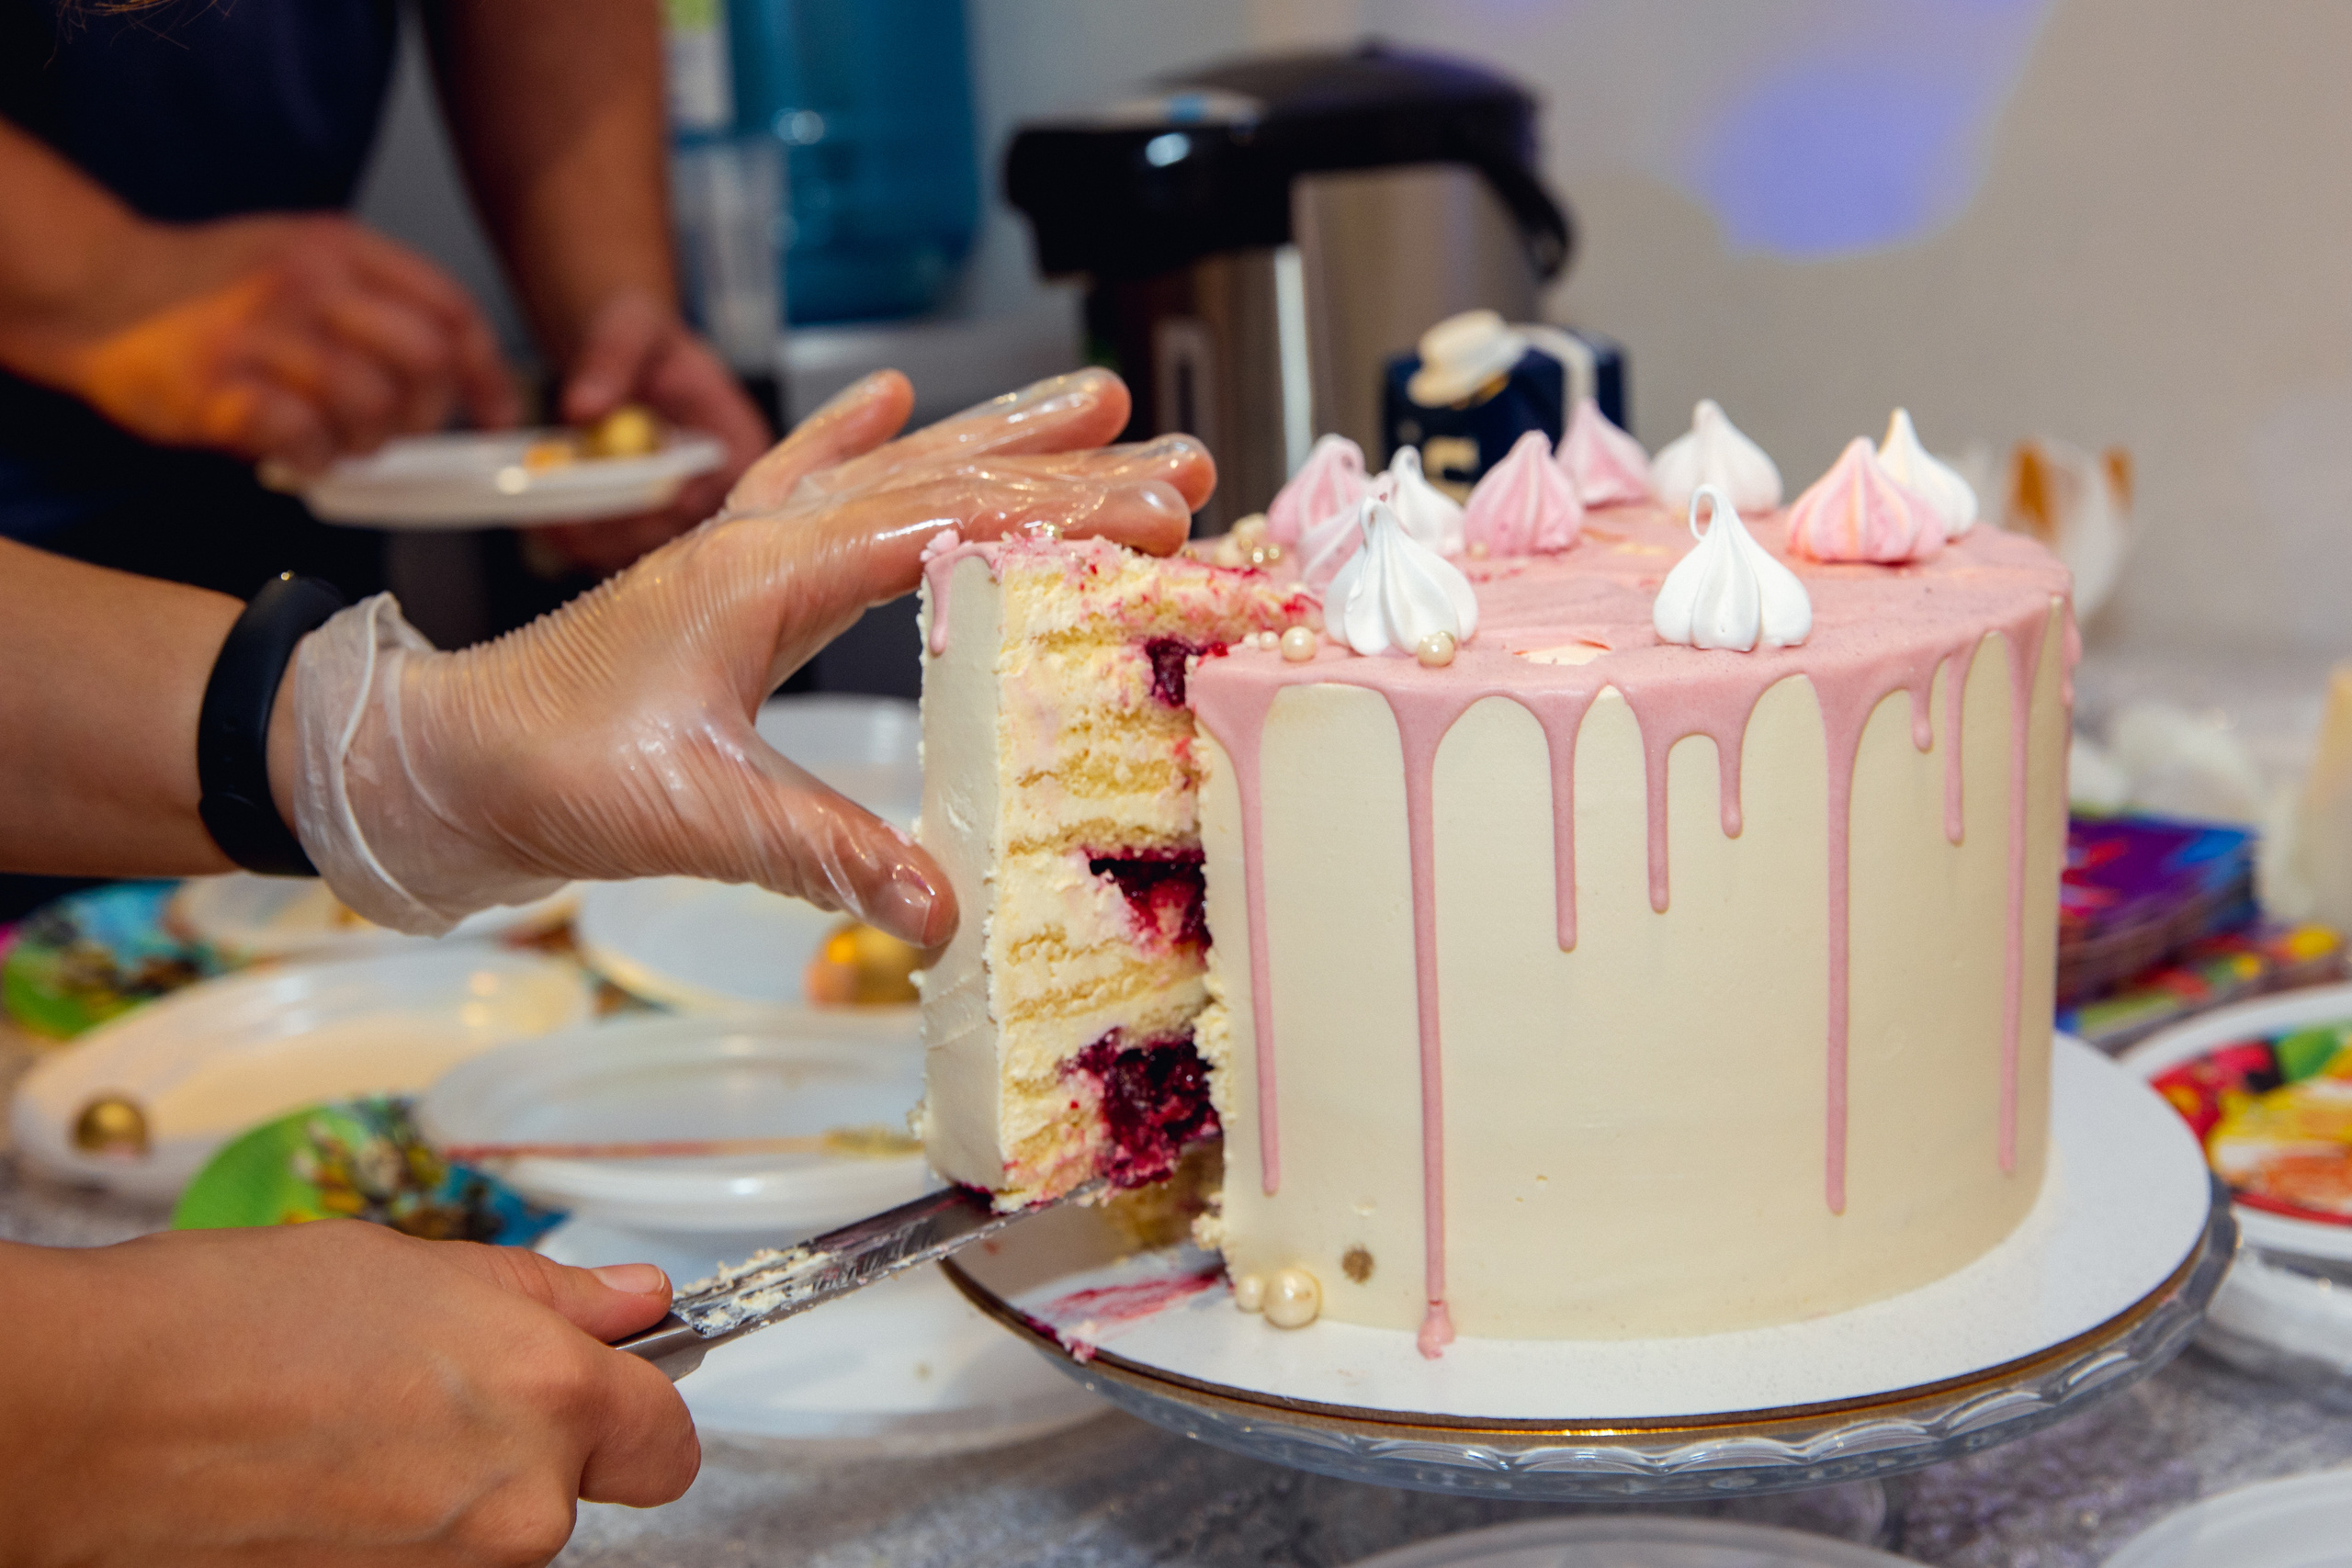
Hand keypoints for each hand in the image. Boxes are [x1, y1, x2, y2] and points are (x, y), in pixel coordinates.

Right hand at [0, 1223, 693, 1566]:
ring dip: (458, 1479)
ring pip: (499, 1523)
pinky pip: (431, 1556)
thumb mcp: (418, 1267)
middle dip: (532, 1438)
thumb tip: (637, 1303)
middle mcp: (520, 1505)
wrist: (93, 1418)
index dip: (638, 1402)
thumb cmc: (234, 1325)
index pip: (666, 1439)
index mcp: (551, 1400)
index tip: (607, 1375)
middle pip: (577, 1486)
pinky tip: (329, 1470)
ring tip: (361, 1419)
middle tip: (437, 1381)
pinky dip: (399, 1519)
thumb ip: (548, 1297)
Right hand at [47, 213, 518, 473]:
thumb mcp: (306, 258)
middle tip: (398, 430)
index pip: (451, 310)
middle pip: (426, 361)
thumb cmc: (214, 289)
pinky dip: (317, 460)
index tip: (497, 414)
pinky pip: (305, 440)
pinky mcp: (220, 390)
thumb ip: (381, 302)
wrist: (100, 290)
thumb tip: (465, 375)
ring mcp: (262, 335)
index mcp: (341, 249)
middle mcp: (307, 284)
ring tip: (338, 440)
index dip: (487, 373)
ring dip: (369, 443)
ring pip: (371, 405)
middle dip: (429, 413)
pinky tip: (299, 452)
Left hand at [284, 367, 1212, 944]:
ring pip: (893, 470)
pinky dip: (856, 438)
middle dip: (1066, 466)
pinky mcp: (726, 582)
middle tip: (1177, 456)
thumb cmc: (544, 774)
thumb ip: (818, 853)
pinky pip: (808, 484)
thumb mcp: (691, 818)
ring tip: (1092, 396)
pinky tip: (890, 397)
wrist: (438, 762)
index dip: (1056, 514)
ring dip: (996, 436)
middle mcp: (762, 543)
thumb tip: (937, 908)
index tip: (1155, 510)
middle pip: (940, 480)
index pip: (941, 523)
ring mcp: (743, 552)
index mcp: (764, 577)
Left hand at [526, 289, 772, 575]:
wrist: (623, 355)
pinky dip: (574, 538)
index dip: (651, 498)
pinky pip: (610, 548)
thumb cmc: (642, 337)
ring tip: (541, 514)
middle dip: (610, 526)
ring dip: (586, 537)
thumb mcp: (630, 327)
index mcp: (738, 444)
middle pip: (672, 532)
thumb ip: (610, 359)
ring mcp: (683, 515)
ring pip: (638, 549)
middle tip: (554, 514)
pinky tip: (544, 518)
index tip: (597, 491)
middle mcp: (720, 490)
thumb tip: (583, 408)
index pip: (706, 491)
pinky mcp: (645, 528)